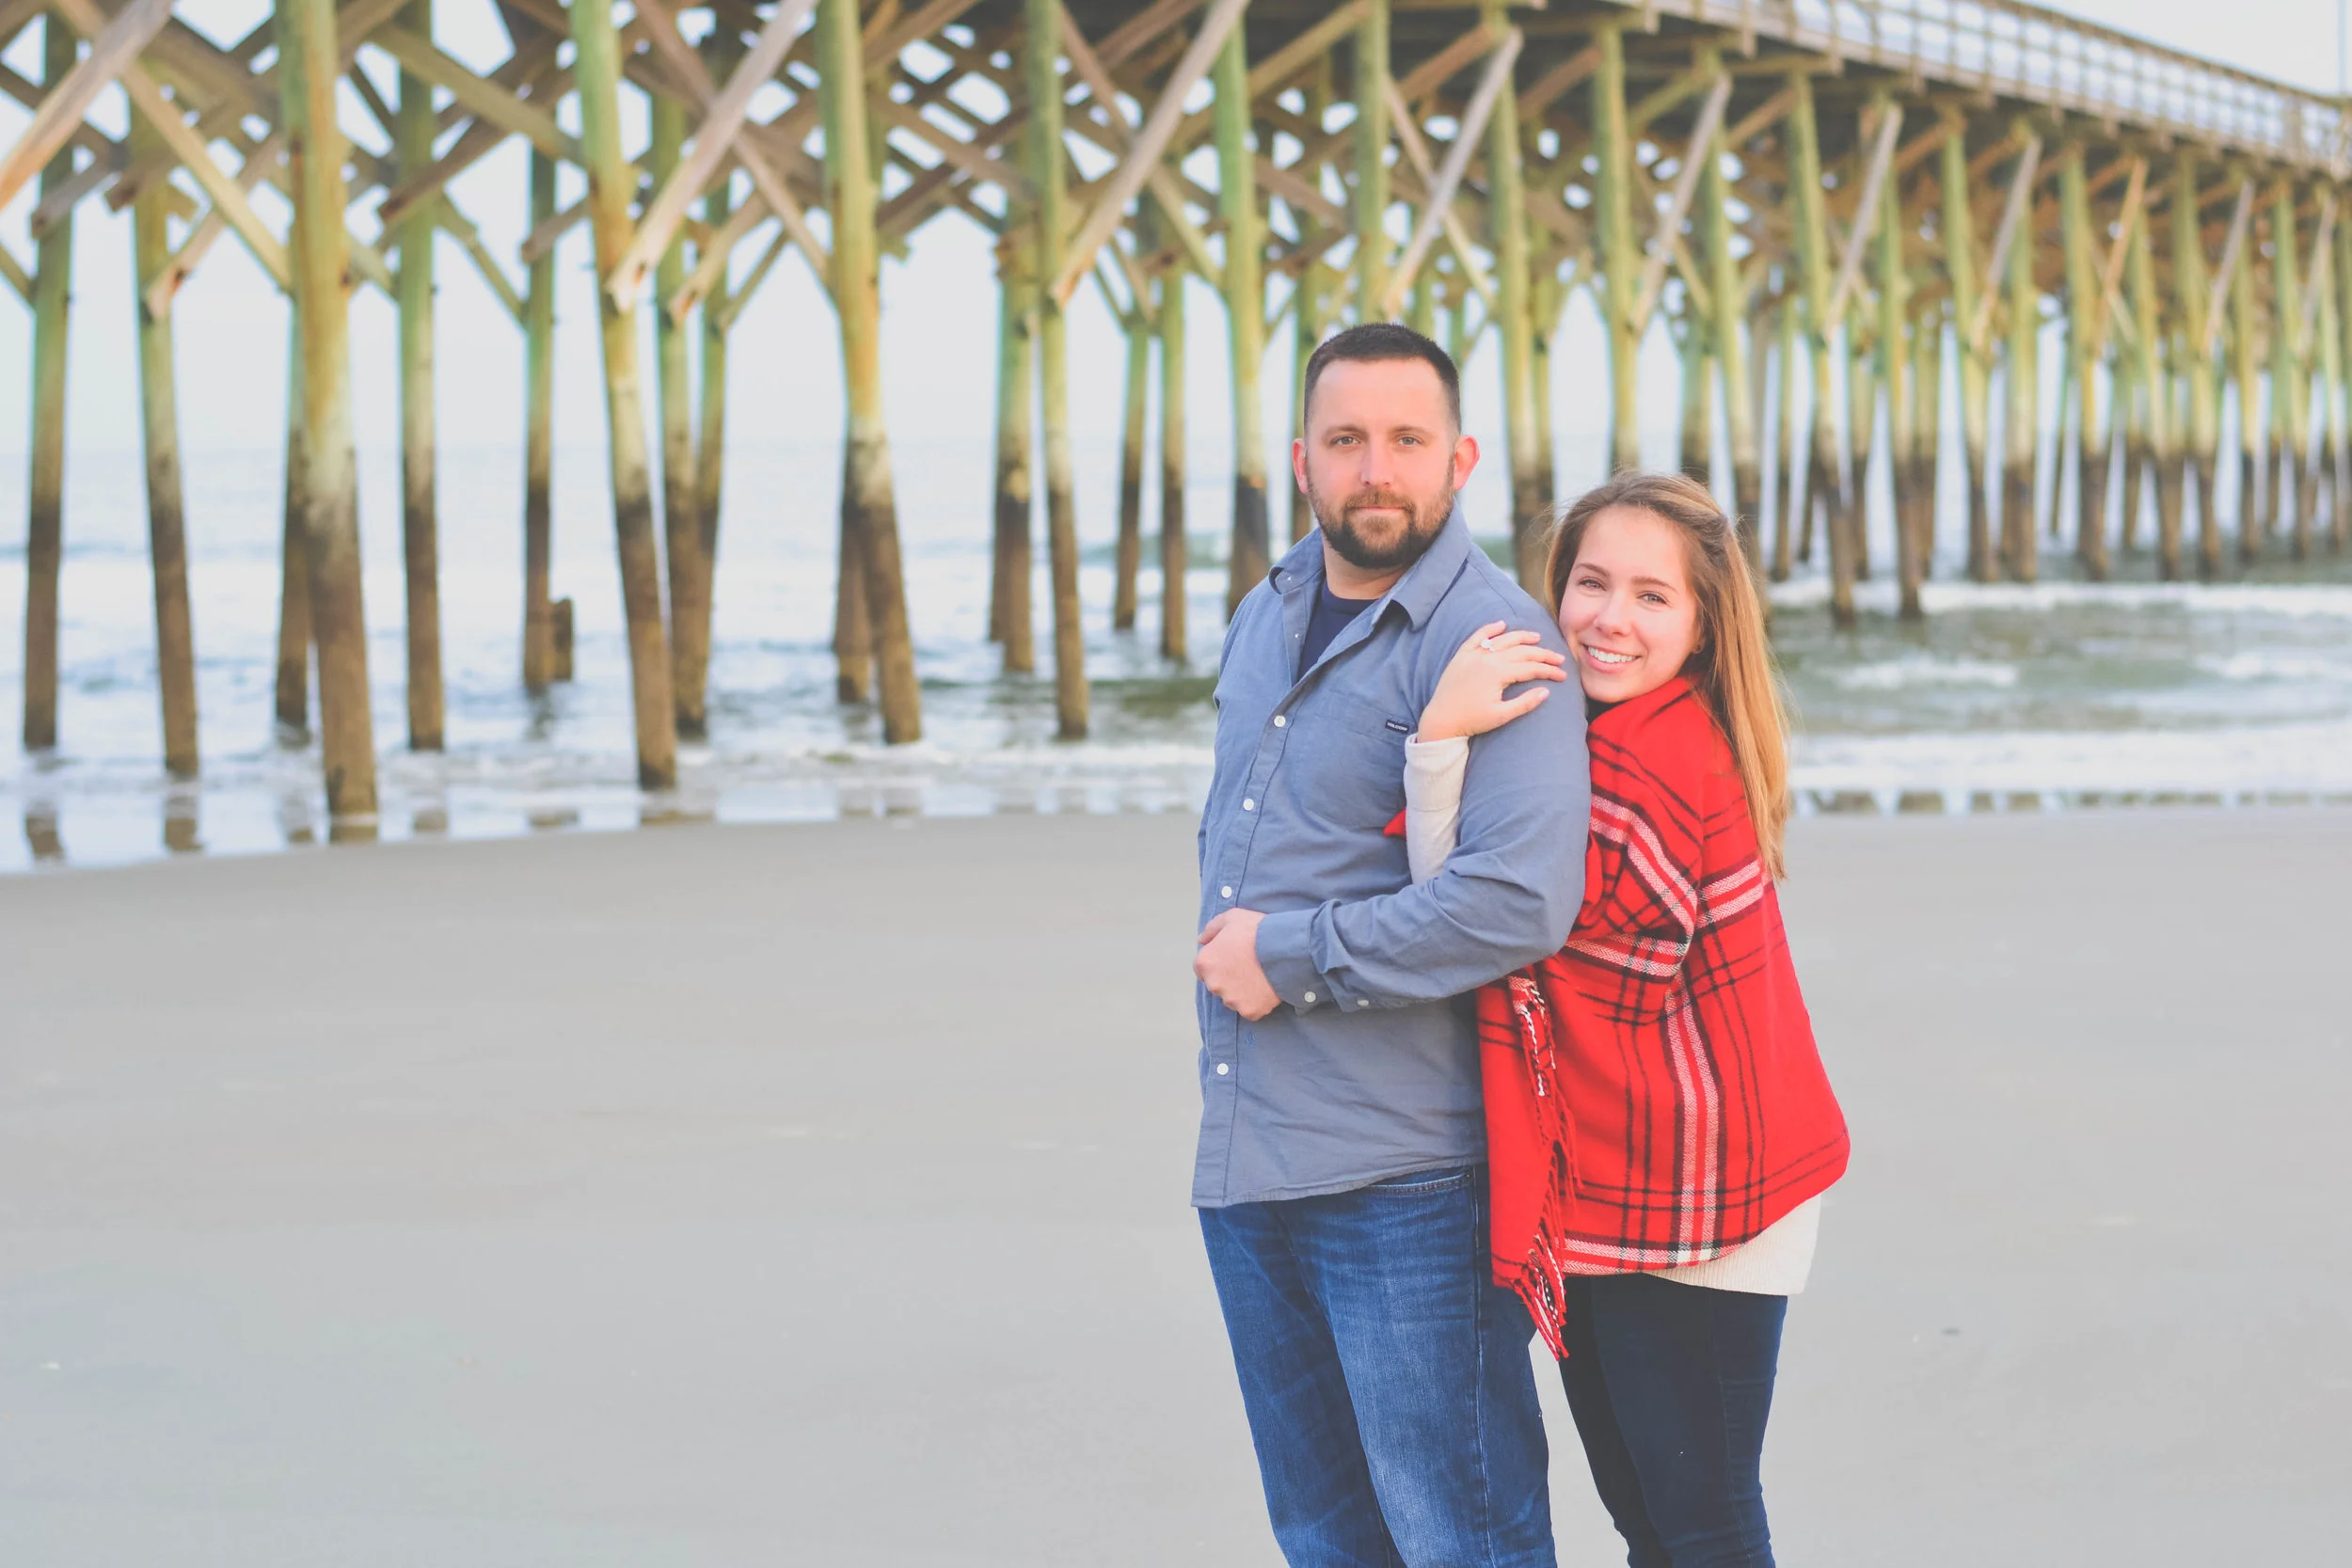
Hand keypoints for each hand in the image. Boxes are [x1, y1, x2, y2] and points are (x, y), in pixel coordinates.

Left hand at [1195, 908, 1279, 1020]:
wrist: (1284, 947)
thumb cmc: (1257, 930)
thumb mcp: (1231, 917)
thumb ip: (1211, 929)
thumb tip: (1201, 940)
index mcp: (1205, 963)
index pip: (1203, 970)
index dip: (1219, 964)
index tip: (1233, 959)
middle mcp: (1213, 984)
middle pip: (1218, 985)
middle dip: (1229, 978)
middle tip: (1248, 967)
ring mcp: (1231, 1000)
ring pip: (1233, 999)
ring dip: (1242, 992)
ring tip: (1259, 977)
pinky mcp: (1249, 1010)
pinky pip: (1250, 1009)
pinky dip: (1257, 1002)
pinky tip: (1266, 988)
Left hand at [1417, 622, 1566, 741]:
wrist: (1441, 720)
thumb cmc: (1471, 721)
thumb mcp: (1501, 716)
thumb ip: (1525, 703)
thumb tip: (1546, 691)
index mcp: (1498, 673)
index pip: (1531, 668)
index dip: (1549, 671)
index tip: (1563, 675)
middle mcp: (1487, 659)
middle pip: (1521, 651)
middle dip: (1542, 654)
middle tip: (1558, 658)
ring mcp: (1473, 655)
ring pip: (1502, 640)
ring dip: (1521, 637)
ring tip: (1537, 637)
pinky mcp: (1461, 656)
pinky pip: (1477, 637)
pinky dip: (1489, 629)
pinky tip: (1501, 624)